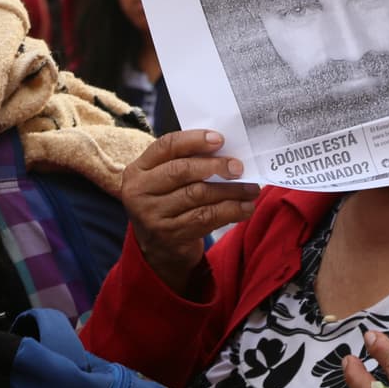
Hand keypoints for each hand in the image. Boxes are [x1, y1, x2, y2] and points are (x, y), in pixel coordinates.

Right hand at [120, 130, 259, 295]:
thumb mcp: (163, 181)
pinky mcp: (170, 235)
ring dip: (230, 191)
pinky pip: (206, 218)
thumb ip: (184, 162)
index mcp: (137, 170)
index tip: (219, 139)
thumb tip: (224, 150)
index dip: (193, 140)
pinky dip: (230, 211)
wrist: (158, 248)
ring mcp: (152, 215)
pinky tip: (245, 208)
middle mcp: (139, 192)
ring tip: (251, 189)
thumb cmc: (167, 203)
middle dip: (215, 166)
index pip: (165, 146)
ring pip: (197, 195)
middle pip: (181, 171)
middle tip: (239, 167)